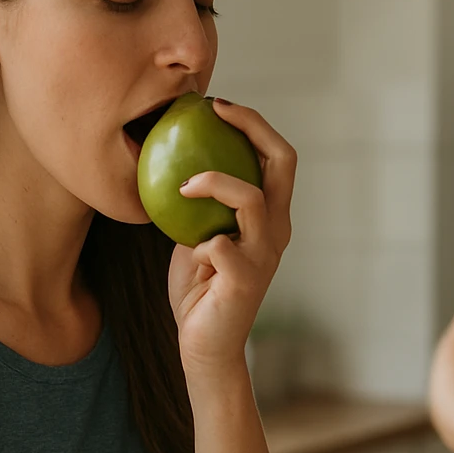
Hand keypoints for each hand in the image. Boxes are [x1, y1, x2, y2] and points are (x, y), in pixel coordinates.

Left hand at [168, 99, 294, 376]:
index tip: (217, 105)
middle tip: (215, 112)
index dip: (254, 123)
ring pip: (253, 199)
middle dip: (251, 127)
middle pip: (283, 162)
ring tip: (184, 184)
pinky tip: (187, 257)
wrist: (205, 347)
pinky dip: (194, 245)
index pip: (278, 156)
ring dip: (215, 183)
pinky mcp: (247, 280)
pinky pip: (217, 245)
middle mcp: (277, 230)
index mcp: (272, 216)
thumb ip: (200, 204)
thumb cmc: (198, 289)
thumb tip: (170, 156)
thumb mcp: (196, 234)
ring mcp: (265, 255)